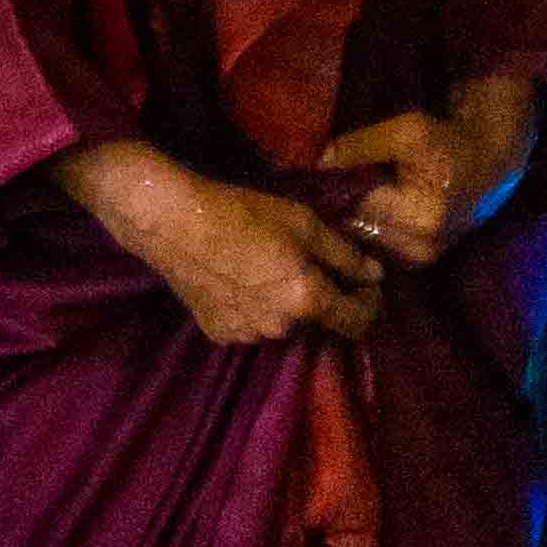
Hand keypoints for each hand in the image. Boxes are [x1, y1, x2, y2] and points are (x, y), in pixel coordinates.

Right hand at [58, 141, 381, 346]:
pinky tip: (234, 280)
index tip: (363, 283)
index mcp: (308, 301)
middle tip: (301, 264)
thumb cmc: (240, 213)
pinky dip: (250, 309)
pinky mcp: (218, 332)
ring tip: (262, 270)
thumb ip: (345, 254)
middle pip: (316, 320)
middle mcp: (283, 328)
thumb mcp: (302, 222)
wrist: (171, 221)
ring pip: (281, 324)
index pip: (359, 320)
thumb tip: (375, 275)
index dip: (369, 302)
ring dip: (283, 305)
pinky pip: (249, 325)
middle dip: (318, 297)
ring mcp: (248, 334)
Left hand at [324, 73, 535, 270]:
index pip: (352, 204)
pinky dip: (364, 223)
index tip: (309, 170)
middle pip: (353, 225)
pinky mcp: (417, 259)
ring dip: (347, 214)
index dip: (328, 184)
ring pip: (360, 236)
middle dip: (334, 201)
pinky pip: (374, 242)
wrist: (489, 164)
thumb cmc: (447, 142)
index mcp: (419, 219)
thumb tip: (316, 163)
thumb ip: (358, 146)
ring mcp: (419, 258)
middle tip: (317, 179)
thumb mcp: (405, 131)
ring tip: (342, 187)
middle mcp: (419, 248)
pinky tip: (361, 201)